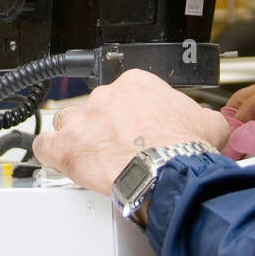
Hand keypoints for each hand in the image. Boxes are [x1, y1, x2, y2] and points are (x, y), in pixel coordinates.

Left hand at [31, 69, 229, 197]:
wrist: (169, 170)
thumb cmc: (184, 148)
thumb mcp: (206, 123)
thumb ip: (201, 116)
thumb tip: (208, 121)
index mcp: (137, 85)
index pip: (126, 94)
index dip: (130, 114)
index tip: (136, 129)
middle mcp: (106, 97)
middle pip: (97, 108)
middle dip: (105, 127)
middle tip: (119, 149)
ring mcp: (83, 121)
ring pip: (68, 121)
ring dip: (77, 137)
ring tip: (89, 156)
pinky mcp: (66, 147)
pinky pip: (46, 145)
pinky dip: (50, 153)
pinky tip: (57, 160)